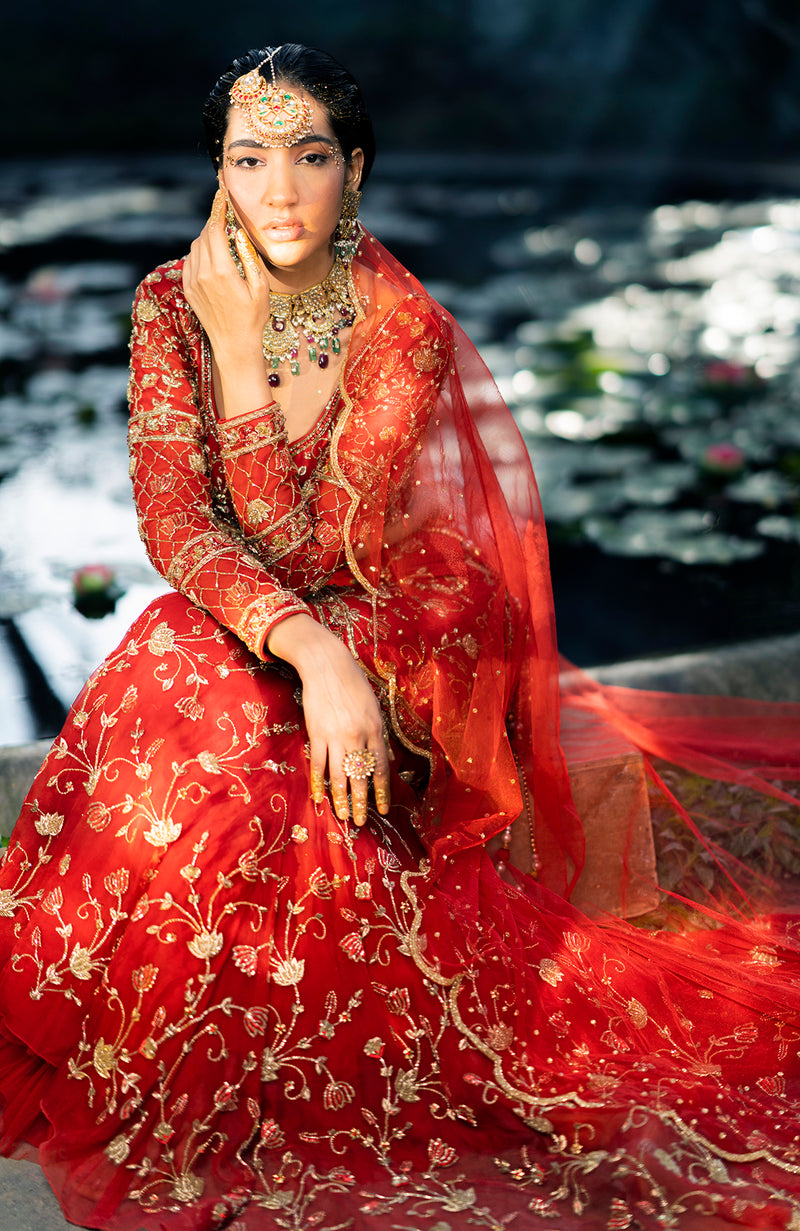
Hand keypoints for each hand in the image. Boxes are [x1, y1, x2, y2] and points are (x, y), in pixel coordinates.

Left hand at [182, 189, 273, 416]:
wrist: (234, 346)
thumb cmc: (253, 318)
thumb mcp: (260, 287)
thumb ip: (248, 257)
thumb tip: (238, 234)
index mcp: (222, 271)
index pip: (215, 229)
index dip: (218, 208)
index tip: (221, 193)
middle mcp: (202, 274)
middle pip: (204, 235)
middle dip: (214, 222)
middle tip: (226, 216)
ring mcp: (192, 282)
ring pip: (195, 246)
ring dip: (207, 238)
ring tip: (222, 239)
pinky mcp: (188, 290)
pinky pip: (190, 261)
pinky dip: (200, 253)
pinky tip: (213, 258)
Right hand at [267, 615, 390, 825]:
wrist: (327, 665)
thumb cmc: (353, 685)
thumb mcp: (374, 708)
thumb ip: (378, 735)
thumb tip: (384, 759)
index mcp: (375, 730)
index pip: (381, 769)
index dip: (382, 792)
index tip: (383, 809)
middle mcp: (357, 736)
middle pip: (360, 778)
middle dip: (361, 803)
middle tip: (360, 822)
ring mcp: (336, 736)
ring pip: (339, 776)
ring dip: (341, 799)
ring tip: (341, 817)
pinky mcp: (317, 734)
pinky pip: (318, 765)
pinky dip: (319, 783)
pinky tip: (320, 798)